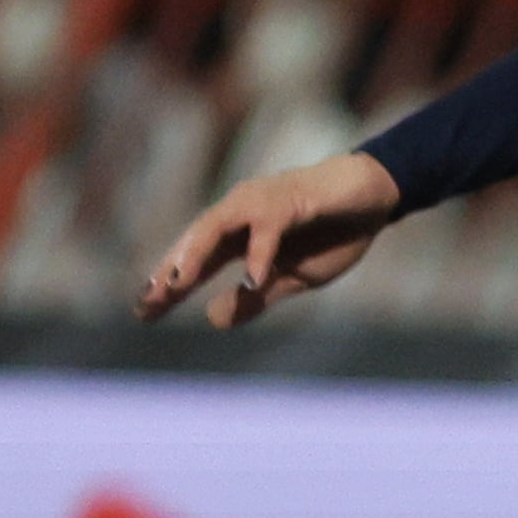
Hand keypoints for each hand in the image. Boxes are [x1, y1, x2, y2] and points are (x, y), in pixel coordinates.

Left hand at [135, 149, 404, 329]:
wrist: (374, 197)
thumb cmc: (335, 232)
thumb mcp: (294, 278)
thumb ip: (256, 298)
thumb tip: (212, 320)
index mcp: (240, 236)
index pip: (196, 262)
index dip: (170, 286)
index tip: (143, 313)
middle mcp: (240, 214)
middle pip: (195, 243)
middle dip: (171, 272)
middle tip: (149, 302)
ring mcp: (262, 203)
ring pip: (216, 227)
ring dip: (196, 256)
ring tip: (177, 286)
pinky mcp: (291, 200)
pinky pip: (268, 229)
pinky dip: (259, 254)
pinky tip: (252, 280)